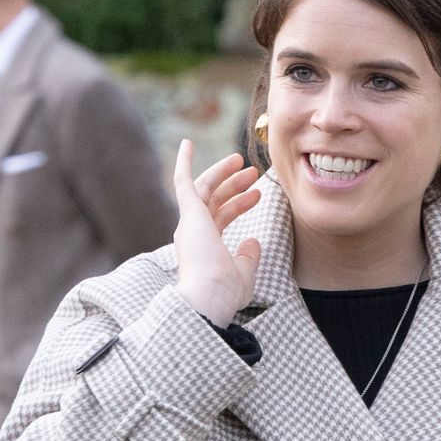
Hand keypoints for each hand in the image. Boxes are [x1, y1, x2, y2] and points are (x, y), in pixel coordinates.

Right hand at [173, 140, 261, 326]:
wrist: (209, 297)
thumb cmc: (224, 293)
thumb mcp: (244, 273)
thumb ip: (249, 257)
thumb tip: (253, 241)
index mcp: (205, 246)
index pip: (221, 217)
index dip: (240, 204)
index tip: (257, 195)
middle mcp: (194, 232)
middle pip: (215, 200)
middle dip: (234, 185)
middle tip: (253, 172)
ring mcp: (190, 222)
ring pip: (206, 189)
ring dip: (224, 173)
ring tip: (243, 162)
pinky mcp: (188, 214)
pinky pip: (183, 182)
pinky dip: (184, 162)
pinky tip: (187, 143)